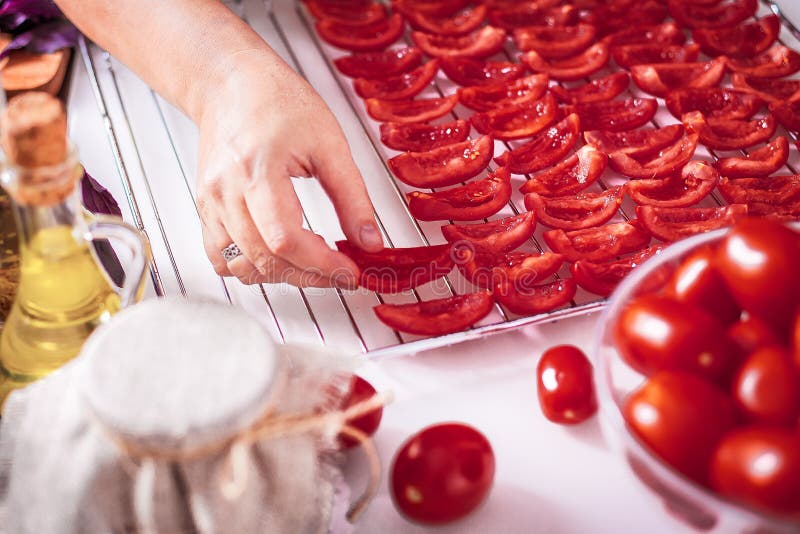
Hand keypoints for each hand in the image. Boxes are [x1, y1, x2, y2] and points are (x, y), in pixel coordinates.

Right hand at [195, 50, 382, 287]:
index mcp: (257, 170)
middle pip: (264, 260)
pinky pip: (220, 258)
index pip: (285, 240)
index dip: (321, 264)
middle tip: (341, 270)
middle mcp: (225, 192)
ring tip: (314, 264)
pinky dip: (251, 269)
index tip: (349, 270)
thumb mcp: (330, 144)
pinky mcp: (206, 210)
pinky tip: (279, 259)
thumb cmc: (277, 102)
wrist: (231, 84)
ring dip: (282, 276)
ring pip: (241, 266)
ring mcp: (210, 204)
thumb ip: (352, 197)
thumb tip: (369, 241)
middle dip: (310, 275)